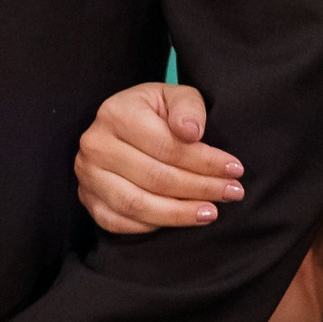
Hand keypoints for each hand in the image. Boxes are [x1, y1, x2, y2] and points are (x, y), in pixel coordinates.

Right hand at [73, 81, 241, 232]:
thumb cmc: (154, 112)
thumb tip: (191, 132)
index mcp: (116, 113)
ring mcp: (88, 176)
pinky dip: (153, 225)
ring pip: (138, 205)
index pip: (167, 146)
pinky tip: (180, 219)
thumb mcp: (174, 96)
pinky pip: (121, 223)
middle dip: (200, 188)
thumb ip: (188, 107)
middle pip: (156, 178)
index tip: (235, 169)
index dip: (205, 161)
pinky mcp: (88, 200)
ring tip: (211, 212)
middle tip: (233, 192)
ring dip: (180, 213)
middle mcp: (96, 145)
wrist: (123, 127)